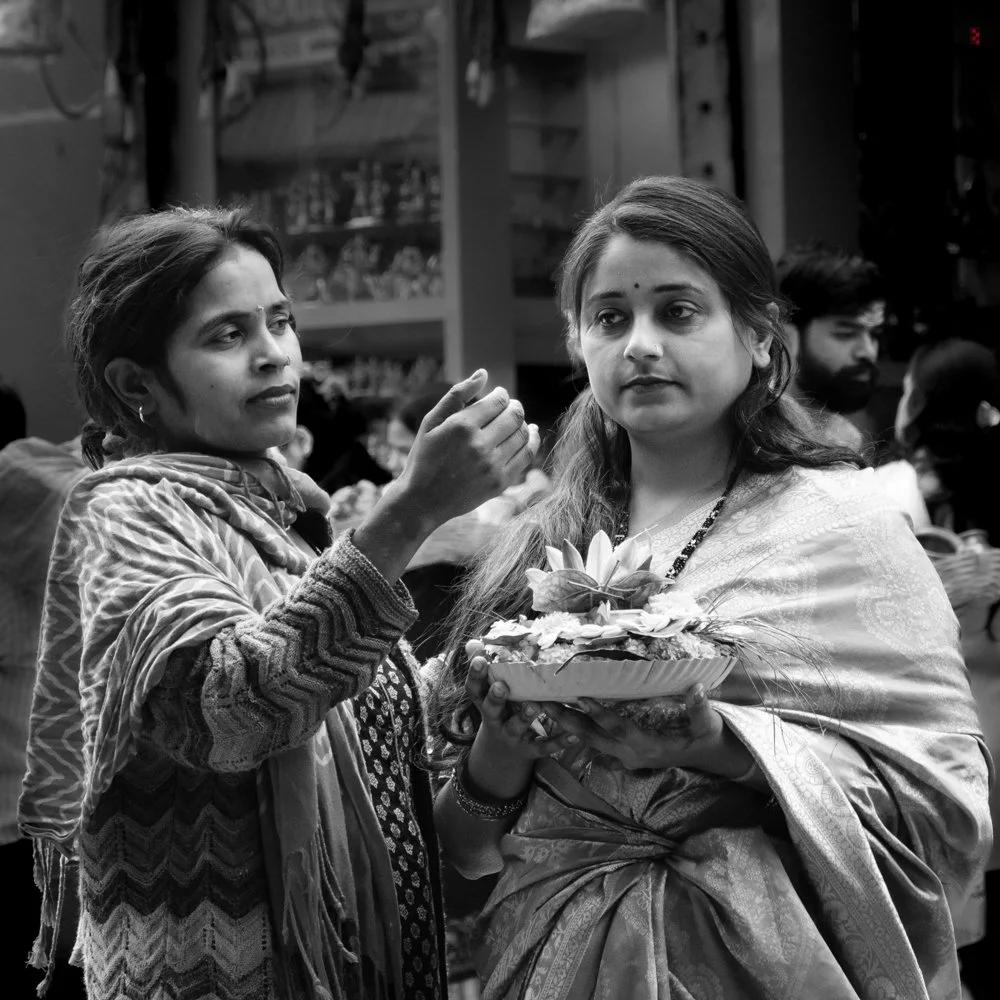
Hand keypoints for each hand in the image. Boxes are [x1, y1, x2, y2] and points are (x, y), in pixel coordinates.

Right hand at [392, 370, 538, 530]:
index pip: (498, 400)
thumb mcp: (431, 422)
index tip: (499, 395)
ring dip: (522, 423)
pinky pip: (526, 456)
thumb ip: (457, 395)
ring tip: (514, 422)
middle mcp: (479, 445)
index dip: (502, 394)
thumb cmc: (424, 457)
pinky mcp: (500, 482)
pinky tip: (528, 434)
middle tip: (510, 406)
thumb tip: (483, 373)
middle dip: (515, 406)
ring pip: (522, 434)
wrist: (422, 501)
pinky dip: (531, 441)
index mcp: (461, 426)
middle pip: (514, 416)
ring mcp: (492, 466)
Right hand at [465, 639, 575, 762]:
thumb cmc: (499, 710)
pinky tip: (574, 735)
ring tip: (535, 706)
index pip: (475, 689)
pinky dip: (559, 742)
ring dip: (525, 717)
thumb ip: (482, 668)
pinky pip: (544, 746)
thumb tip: (473, 642)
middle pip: (491, 709)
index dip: (475, 675)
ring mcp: (511, 736)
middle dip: (495, 698)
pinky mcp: (530, 750)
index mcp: (484, 703)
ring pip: (516, 727)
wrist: (502, 753)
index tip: (480, 660)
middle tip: (501, 686)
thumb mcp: (488, 693)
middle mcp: (495, 720)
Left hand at [538, 686, 734, 773]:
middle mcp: (631, 753)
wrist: (705, 756)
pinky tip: (559, 715)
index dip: (600, 714)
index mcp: (648, 746)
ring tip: (541, 706)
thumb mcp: (707, 724)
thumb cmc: (706, 736)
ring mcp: (624, 756)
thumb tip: (698, 688)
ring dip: (565, 725)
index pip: (619, 728)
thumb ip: (700, 708)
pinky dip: (576, 729)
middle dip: (567, 721)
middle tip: (543, 703)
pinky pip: (594, 741)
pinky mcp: (621, 752)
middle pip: (593, 738)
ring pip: (589, 740)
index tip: (581, 698)